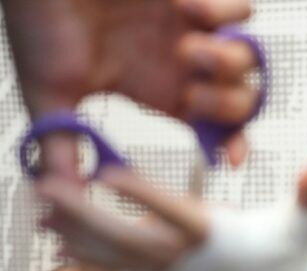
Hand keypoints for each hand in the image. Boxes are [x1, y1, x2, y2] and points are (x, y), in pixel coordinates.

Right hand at [2, 0, 257, 179]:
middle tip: (193, 95)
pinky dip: (224, 14)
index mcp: (159, 92)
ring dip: (226, 61)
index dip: (231, 145)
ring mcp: (192, 28)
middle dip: (229, 105)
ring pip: (249, 58)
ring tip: (186, 49)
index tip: (231, 160)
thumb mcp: (50, 91)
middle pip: (243, 100)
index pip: (214, 130)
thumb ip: (62, 146)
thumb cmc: (39, 21)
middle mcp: (182, 64)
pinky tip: (183, 8)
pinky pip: (242, 10)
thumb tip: (67, 197)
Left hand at [39, 161, 306, 270]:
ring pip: (121, 257)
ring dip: (78, 235)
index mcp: (222, 236)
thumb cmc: (297, 251)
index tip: (108, 174)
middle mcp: (194, 257)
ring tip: (40, 213)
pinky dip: (92, 258)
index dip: (144, 195)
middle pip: (133, 240)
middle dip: (88, 217)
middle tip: (48, 192)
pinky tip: (61, 244)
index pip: (179, 214)